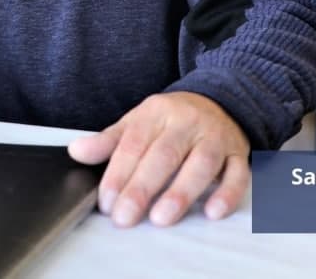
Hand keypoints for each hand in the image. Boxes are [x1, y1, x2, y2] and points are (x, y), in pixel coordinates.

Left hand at [67, 92, 249, 227]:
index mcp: (156, 113)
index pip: (133, 144)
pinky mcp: (238, 152)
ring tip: (162, 218)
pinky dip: (228, 193)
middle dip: (143, 188)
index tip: (106, 202)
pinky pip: (238, 173)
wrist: (221, 98)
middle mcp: (187, 122)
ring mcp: (215, 137)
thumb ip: (109, 140)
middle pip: (164, 155)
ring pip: (201, 163)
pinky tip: (213, 211)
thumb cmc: (172, 118)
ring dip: (181, 191)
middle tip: (125, 216)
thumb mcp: (138, 121)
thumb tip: (77, 151)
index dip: (118, 174)